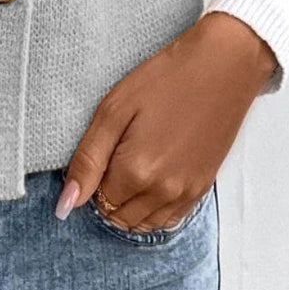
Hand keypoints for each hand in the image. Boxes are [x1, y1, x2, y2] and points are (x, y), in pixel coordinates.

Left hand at [56, 12, 278, 227]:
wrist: (222, 66)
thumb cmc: (165, 80)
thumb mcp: (114, 111)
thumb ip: (87, 161)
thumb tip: (66, 205)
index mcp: (136, 172)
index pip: (97, 201)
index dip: (93, 179)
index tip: (104, 152)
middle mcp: (163, 192)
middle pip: (119, 216)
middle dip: (109, 194)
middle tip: (116, 156)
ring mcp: (187, 193)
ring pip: (144, 223)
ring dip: (131, 204)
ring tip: (134, 164)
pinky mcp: (203, 188)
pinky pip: (171, 219)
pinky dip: (154, 208)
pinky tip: (154, 177)